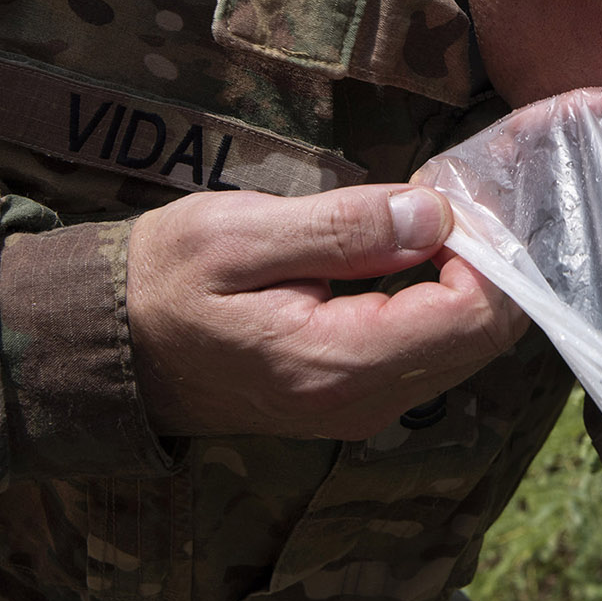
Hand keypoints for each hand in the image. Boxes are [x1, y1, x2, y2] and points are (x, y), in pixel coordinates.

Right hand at [125, 184, 527, 439]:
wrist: (112, 348)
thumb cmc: (166, 281)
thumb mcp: (242, 233)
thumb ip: (345, 228)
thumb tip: (436, 213)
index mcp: (339, 363)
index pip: (472, 317)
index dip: (486, 249)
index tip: (455, 192)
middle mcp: (364, 403)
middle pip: (483, 337)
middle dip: (488, 261)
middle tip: (457, 192)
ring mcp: (364, 408)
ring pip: (465, 345)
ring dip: (469, 277)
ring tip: (435, 211)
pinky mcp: (358, 397)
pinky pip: (433, 351)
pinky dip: (443, 298)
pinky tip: (418, 248)